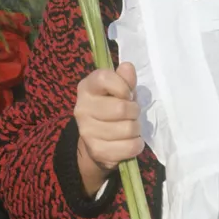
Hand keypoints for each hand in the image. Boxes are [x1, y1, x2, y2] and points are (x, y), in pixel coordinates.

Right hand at [74, 63, 141, 196]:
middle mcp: (82, 108)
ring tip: (130, 127)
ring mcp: (87, 131)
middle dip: (134, 111)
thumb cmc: (113, 107)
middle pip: (120, 108)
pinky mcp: (96, 151)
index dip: (122, 86)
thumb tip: (128, 67)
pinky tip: (130, 141)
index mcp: (86, 87)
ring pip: (127, 129)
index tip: (128, 94)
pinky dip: (136, 144)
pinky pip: (129, 147)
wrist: (98, 140)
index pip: (104, 78)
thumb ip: (125, 79)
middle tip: (132, 113)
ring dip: (136, 128)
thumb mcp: (120, 90)